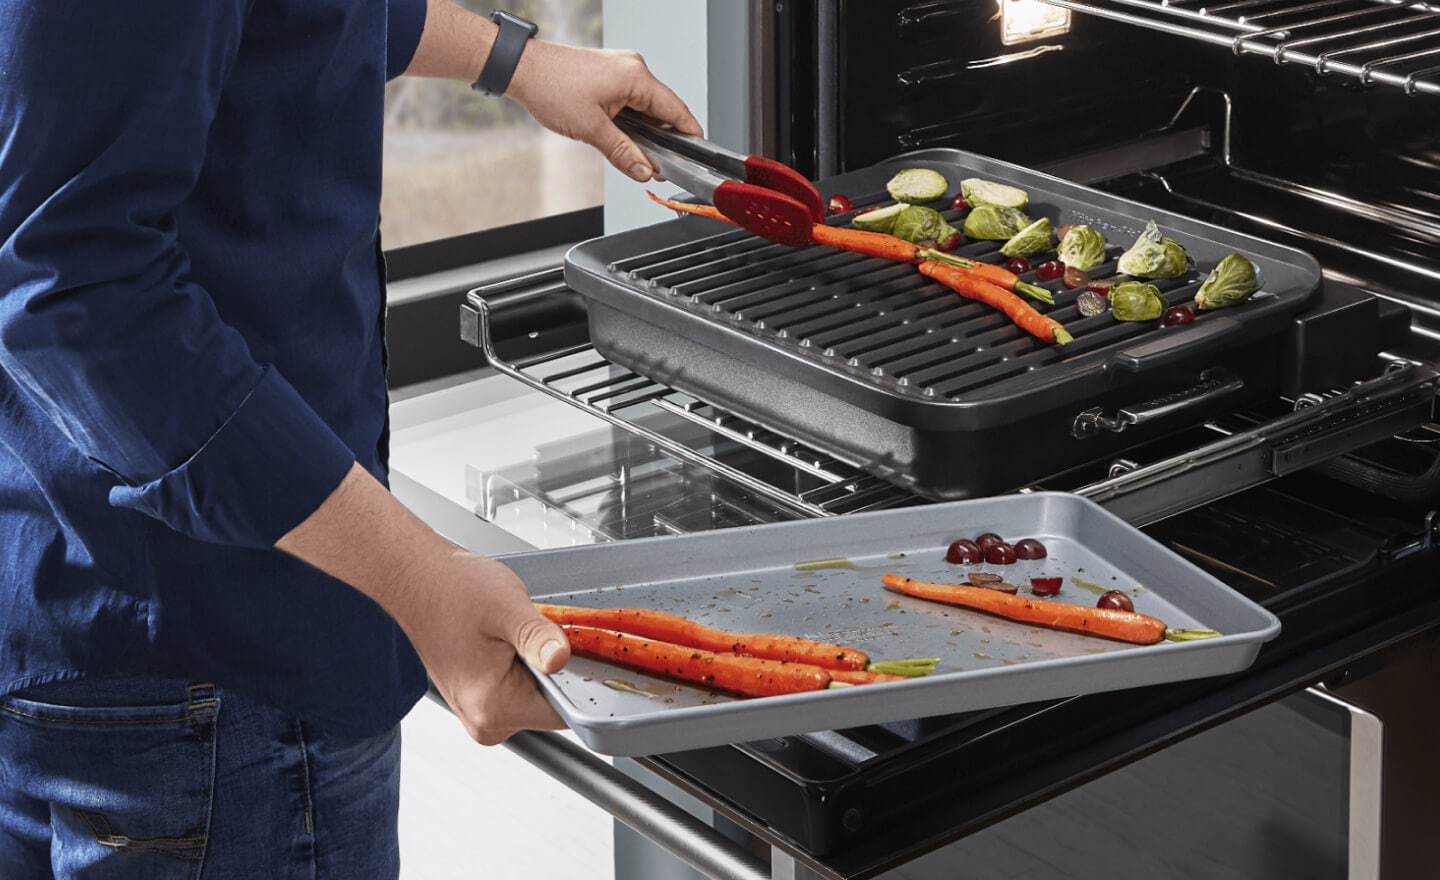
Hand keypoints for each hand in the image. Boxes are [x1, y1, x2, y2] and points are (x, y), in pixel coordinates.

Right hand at [275, 464, 569, 744]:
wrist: (417, 579)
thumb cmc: (452, 590)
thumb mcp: (507, 609)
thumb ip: (538, 638)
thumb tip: (562, 660)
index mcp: (493, 709)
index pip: (565, 712)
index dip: (583, 681)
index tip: (586, 651)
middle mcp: (486, 722)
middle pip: (553, 706)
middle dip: (562, 671)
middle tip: (549, 631)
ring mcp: (482, 714)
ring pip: (540, 696)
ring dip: (544, 666)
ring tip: (525, 632)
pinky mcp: (482, 700)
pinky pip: (524, 689)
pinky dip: (530, 666)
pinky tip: (515, 640)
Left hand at [507, 40, 702, 181]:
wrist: (523, 69)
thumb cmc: (551, 87)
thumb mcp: (591, 129)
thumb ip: (623, 153)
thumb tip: (644, 171)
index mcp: (636, 77)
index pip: (676, 110)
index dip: (688, 136)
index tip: (694, 157)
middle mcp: (633, 69)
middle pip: (662, 110)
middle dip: (662, 140)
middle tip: (658, 167)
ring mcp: (621, 70)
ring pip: (645, 108)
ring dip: (643, 132)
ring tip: (635, 155)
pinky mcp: (610, 75)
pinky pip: (631, 101)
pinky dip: (631, 121)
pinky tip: (622, 137)